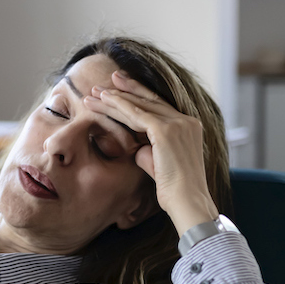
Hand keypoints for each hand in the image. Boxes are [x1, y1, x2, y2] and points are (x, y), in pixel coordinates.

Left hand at [84, 71, 218, 234]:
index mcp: (189, 127)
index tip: (121, 89)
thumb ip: (148, 151)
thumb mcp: (160, 164)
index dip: (139, 97)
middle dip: (126, 90)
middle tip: (108, 80)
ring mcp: (178, 124)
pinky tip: (103, 101)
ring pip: (140, 106)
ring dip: (115, 98)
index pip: (160, 106)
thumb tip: (135, 147)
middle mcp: (186, 121)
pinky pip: (136, 115)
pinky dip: (118, 106)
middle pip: (150, 100)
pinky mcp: (165, 131)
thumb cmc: (174, 191)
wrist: (187, 202)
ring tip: (95, 92)